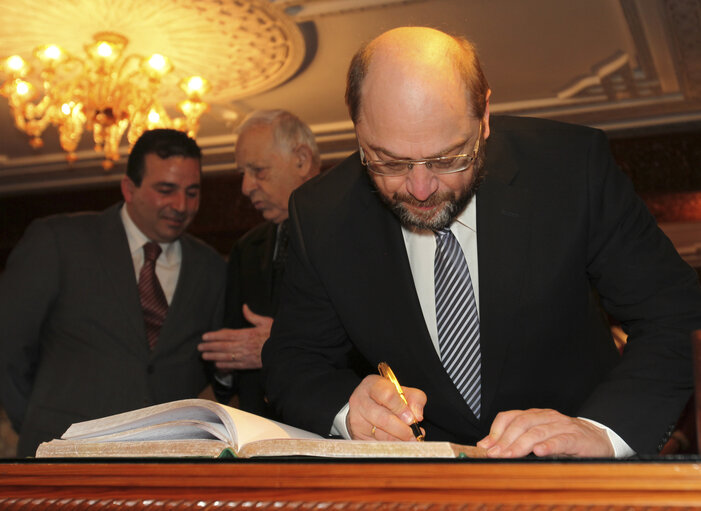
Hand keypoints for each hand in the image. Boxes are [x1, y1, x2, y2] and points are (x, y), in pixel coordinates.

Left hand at [198, 304, 272, 370]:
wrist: (284, 349)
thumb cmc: (275, 335)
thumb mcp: (265, 322)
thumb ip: (252, 316)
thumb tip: (244, 307)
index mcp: (246, 333)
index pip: (226, 334)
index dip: (214, 336)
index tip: (205, 337)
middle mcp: (243, 345)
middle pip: (222, 346)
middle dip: (209, 347)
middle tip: (200, 347)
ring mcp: (245, 355)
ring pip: (225, 356)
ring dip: (213, 356)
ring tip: (204, 356)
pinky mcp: (249, 364)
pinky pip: (234, 365)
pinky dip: (224, 365)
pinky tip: (217, 365)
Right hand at [346, 375, 425, 440]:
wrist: (364, 408)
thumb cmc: (386, 398)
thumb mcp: (402, 391)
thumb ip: (415, 398)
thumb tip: (417, 415)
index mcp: (372, 385)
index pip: (387, 395)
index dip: (401, 408)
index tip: (412, 418)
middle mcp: (361, 401)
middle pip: (383, 419)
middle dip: (402, 429)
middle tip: (413, 434)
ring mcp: (357, 420)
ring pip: (381, 435)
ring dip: (399, 440)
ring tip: (410, 439)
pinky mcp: (357, 436)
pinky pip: (378, 445)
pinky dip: (392, 446)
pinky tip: (400, 443)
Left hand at [476, 408, 613, 457]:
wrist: (599, 438)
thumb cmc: (565, 439)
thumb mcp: (540, 437)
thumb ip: (518, 441)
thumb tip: (492, 449)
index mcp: (535, 415)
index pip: (510, 417)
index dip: (495, 431)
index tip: (484, 446)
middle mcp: (546, 417)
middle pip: (521, 424)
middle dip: (504, 440)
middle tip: (494, 454)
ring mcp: (562, 426)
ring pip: (537, 432)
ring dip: (521, 444)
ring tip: (509, 455)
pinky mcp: (576, 438)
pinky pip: (560, 440)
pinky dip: (549, 445)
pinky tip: (539, 451)